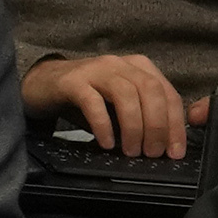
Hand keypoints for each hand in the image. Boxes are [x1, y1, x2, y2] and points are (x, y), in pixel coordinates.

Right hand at [22, 50, 197, 159]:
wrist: (42, 85)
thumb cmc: (85, 99)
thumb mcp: (119, 104)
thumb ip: (142, 115)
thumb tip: (163, 144)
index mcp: (138, 67)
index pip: (167, 93)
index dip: (175, 124)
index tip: (174, 151)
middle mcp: (119, 64)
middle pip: (150, 90)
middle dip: (156, 126)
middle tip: (153, 153)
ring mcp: (95, 70)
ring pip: (126, 95)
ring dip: (133, 127)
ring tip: (131, 151)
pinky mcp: (72, 82)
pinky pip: (93, 103)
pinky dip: (104, 125)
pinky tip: (106, 143)